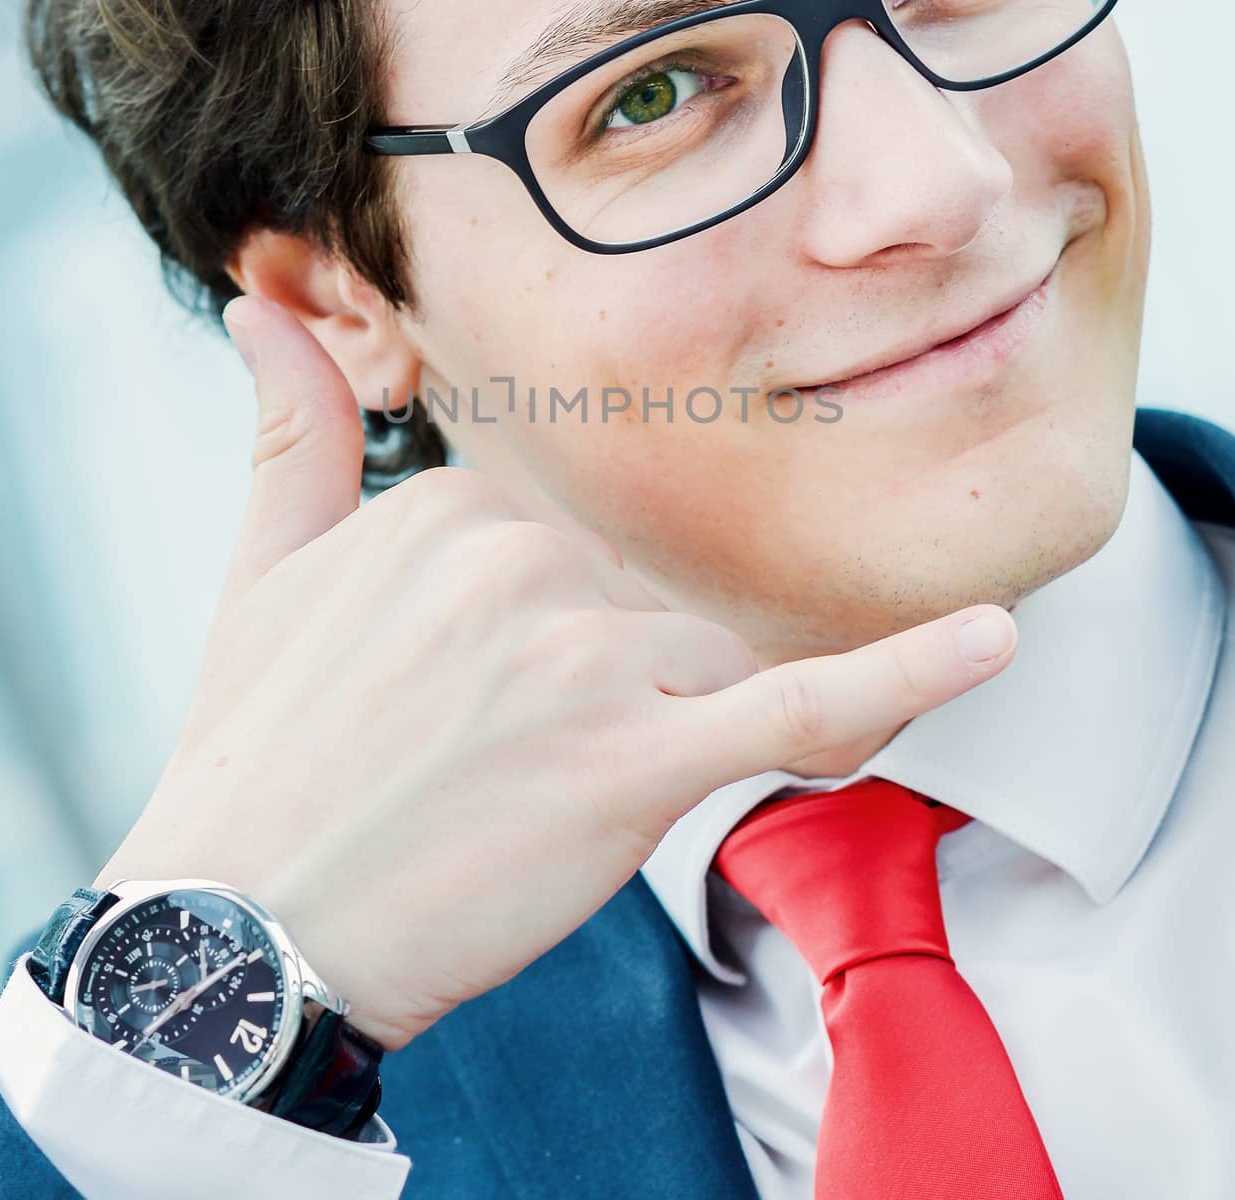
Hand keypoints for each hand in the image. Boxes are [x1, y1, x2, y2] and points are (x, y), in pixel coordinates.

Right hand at [95, 296, 1016, 1050]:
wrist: (244, 926)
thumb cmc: (260, 751)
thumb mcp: (263, 568)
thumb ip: (290, 429)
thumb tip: (258, 309)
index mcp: (460, 505)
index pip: (581, 541)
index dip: (564, 626)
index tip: (506, 689)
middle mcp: (527, 558)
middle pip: (650, 599)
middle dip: (612, 678)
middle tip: (502, 757)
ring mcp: (586, 658)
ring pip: (707, 659)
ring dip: (667, 723)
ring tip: (542, 792)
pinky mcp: (634, 763)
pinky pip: (793, 708)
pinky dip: (901, 676)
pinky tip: (989, 639)